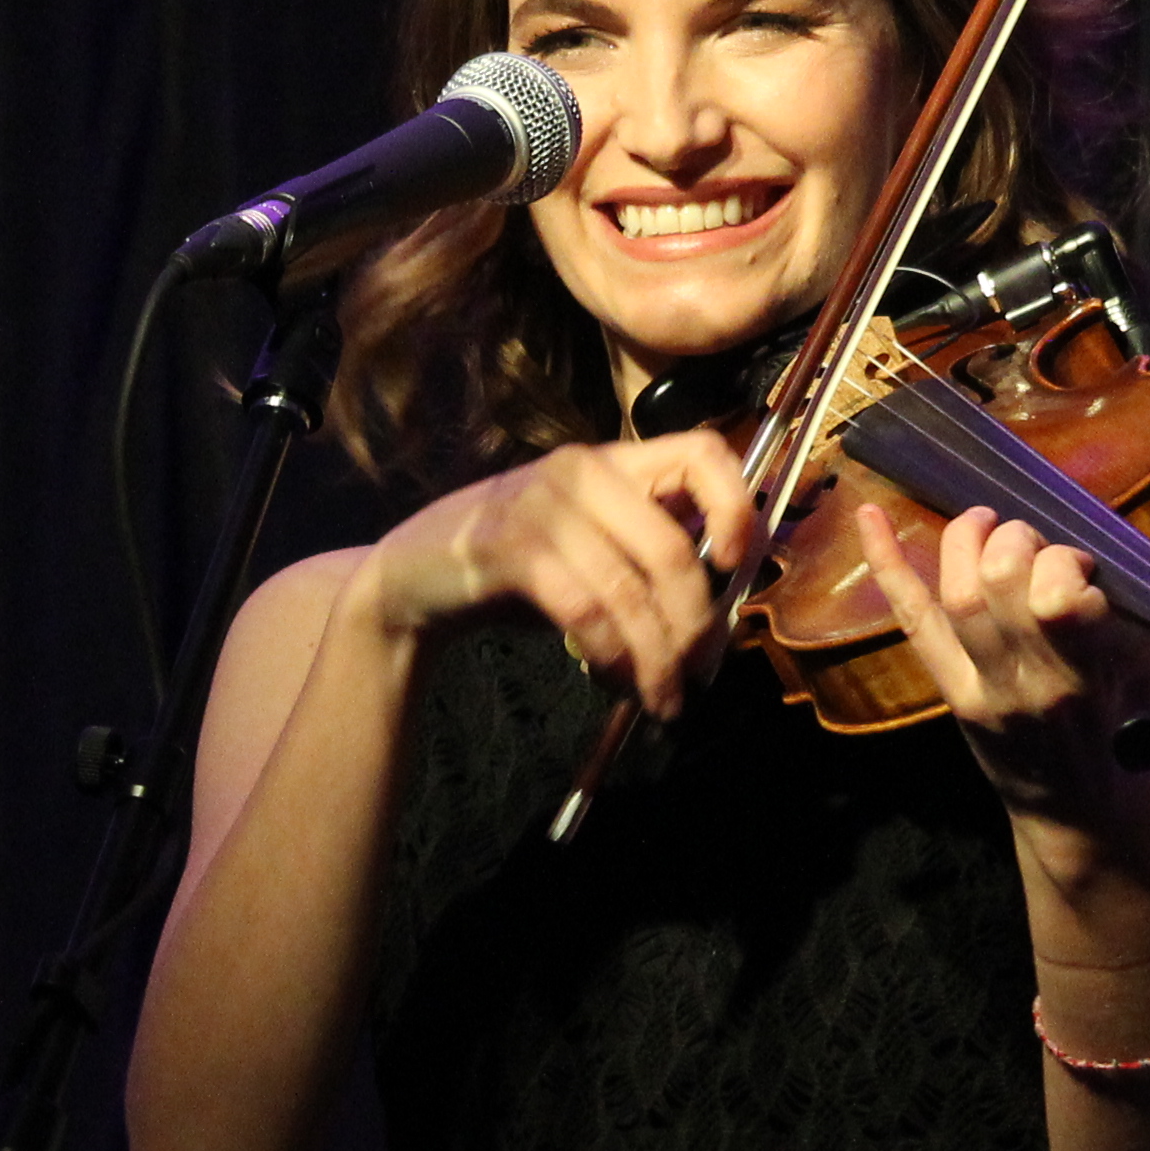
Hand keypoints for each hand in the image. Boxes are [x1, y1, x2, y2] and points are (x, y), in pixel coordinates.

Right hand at [359, 430, 757, 717]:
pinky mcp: (506, 546)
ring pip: (630, 588)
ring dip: (656, 657)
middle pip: (672, 547)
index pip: (703, 452)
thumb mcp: (588, 547)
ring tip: (664, 698)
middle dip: (696, 625)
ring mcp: (541, 503)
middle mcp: (582, 470)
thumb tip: (717, 621)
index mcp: (613, 462)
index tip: (738, 564)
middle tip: (699, 676)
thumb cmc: (513, 568)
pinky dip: (610, 654)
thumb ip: (644, 559)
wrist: (410, 579)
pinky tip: (615, 680)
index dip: (737, 506)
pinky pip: (583, 608)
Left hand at [847, 500, 1149, 833]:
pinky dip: (888, 565)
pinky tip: (867, 516)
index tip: (1085, 568)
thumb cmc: (1133, 735)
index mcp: (1088, 677)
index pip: (1056, 601)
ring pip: (956, 596)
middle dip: (1017, 541)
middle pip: (998, 585)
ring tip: (987, 524)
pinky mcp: (950, 691)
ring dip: (966, 541)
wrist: (1086, 817)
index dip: (1065, 565)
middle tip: (1037, 543)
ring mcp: (982, 688)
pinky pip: (914, 621)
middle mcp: (1027, 684)